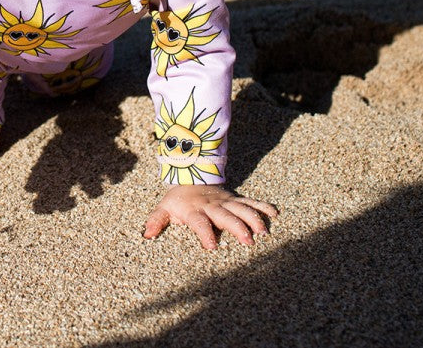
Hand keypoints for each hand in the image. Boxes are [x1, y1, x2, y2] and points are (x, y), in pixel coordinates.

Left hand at [144, 184, 277, 249]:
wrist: (191, 175)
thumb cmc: (179, 199)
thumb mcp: (164, 207)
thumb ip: (156, 220)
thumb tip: (146, 235)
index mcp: (194, 210)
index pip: (199, 222)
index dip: (205, 233)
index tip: (211, 247)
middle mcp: (212, 206)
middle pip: (226, 216)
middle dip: (237, 228)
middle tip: (248, 242)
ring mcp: (226, 201)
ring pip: (242, 209)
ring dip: (254, 219)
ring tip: (264, 233)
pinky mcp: (236, 199)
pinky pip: (252, 202)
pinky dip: (264, 207)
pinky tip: (276, 214)